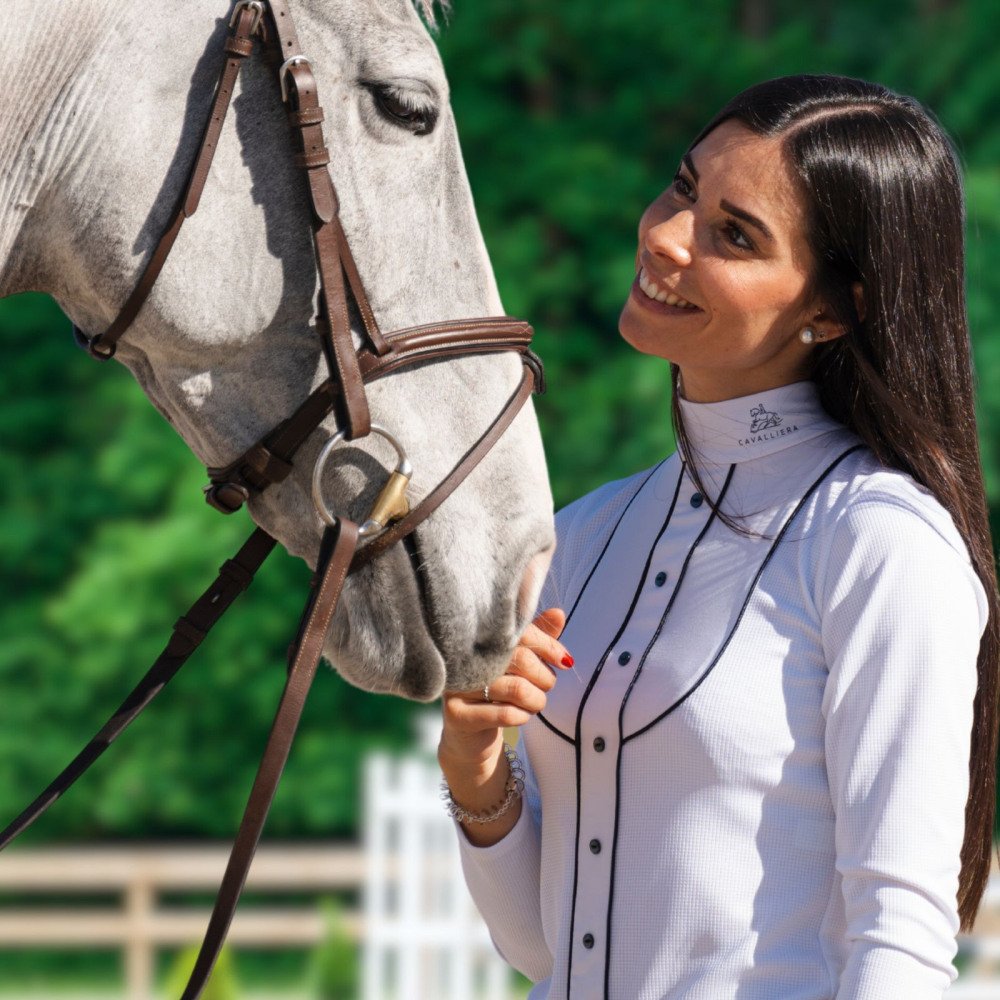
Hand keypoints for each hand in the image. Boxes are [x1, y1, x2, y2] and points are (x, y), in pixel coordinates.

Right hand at [439, 607, 570, 770]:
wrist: (468, 734)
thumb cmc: (496, 689)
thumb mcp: (518, 662)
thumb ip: (536, 638)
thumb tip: (559, 614)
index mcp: (480, 637)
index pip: (521, 632)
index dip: (548, 645)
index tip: (564, 661)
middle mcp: (464, 657)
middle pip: (522, 660)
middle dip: (545, 678)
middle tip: (546, 687)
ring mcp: (457, 686)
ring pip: (517, 689)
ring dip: (537, 700)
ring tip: (534, 703)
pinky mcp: (456, 715)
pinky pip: (505, 714)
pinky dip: (523, 716)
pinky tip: (520, 716)